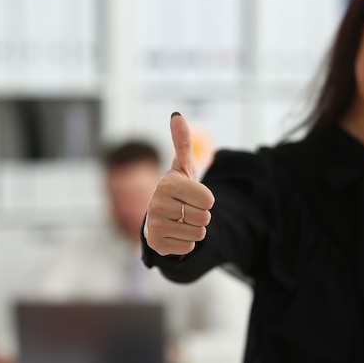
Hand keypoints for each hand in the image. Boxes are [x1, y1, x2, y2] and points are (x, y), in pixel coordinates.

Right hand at [145, 113, 214, 255]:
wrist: (161, 218)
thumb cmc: (177, 190)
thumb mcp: (183, 167)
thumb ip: (182, 142)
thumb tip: (176, 115)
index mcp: (168, 184)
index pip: (208, 200)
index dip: (207, 200)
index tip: (192, 196)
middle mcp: (157, 204)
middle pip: (204, 217)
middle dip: (201, 215)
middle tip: (187, 210)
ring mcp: (155, 226)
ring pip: (197, 233)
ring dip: (195, 229)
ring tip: (181, 221)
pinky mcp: (156, 245)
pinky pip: (188, 247)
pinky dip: (187, 243)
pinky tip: (175, 234)